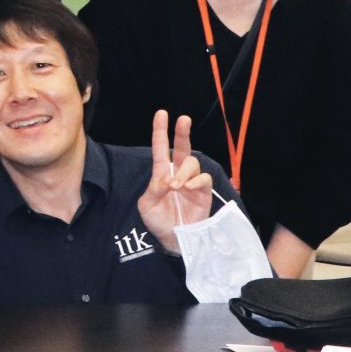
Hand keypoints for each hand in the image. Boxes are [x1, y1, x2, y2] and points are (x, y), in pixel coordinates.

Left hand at [136, 110, 214, 245]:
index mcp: (161, 173)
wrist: (172, 238)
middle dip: (183, 132)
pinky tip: (188, 188)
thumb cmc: (158, 220)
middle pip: (183, 148)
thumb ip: (154, 190)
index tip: (162, 113)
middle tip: (183, 119)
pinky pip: (203, 179)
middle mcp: (177, 173)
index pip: (160, 148)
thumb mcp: (147, 205)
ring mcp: (192, 182)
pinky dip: (196, 181)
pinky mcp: (203, 192)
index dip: (161, 131)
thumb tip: (166, 180)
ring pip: (192, 163)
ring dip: (183, 171)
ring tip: (176, 186)